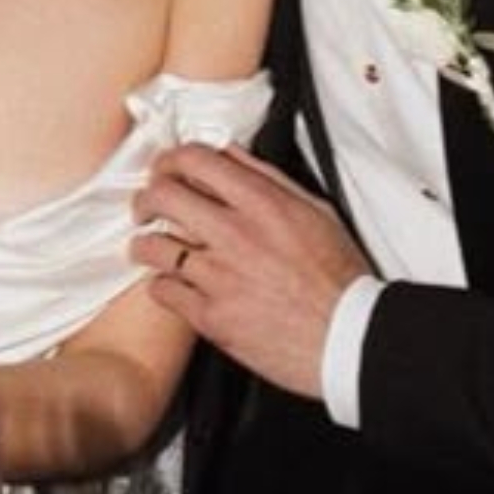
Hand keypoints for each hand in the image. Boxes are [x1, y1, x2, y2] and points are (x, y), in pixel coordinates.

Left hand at [132, 143, 370, 398]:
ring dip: (146, 244)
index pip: (197, 160)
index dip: (171, 159)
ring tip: (151, 247)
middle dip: (146, 198)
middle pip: (163, 196)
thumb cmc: (338, 279)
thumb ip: (269, 180)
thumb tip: (233, 156)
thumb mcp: (316, 212)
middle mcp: (236, 235)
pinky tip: (172, 283)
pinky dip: (162, 284)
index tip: (166, 168)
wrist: (347, 337)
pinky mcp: (210, 315)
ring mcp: (219, 276)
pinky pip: (162, 290)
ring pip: (153, 246)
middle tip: (146, 207)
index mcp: (263, 204)